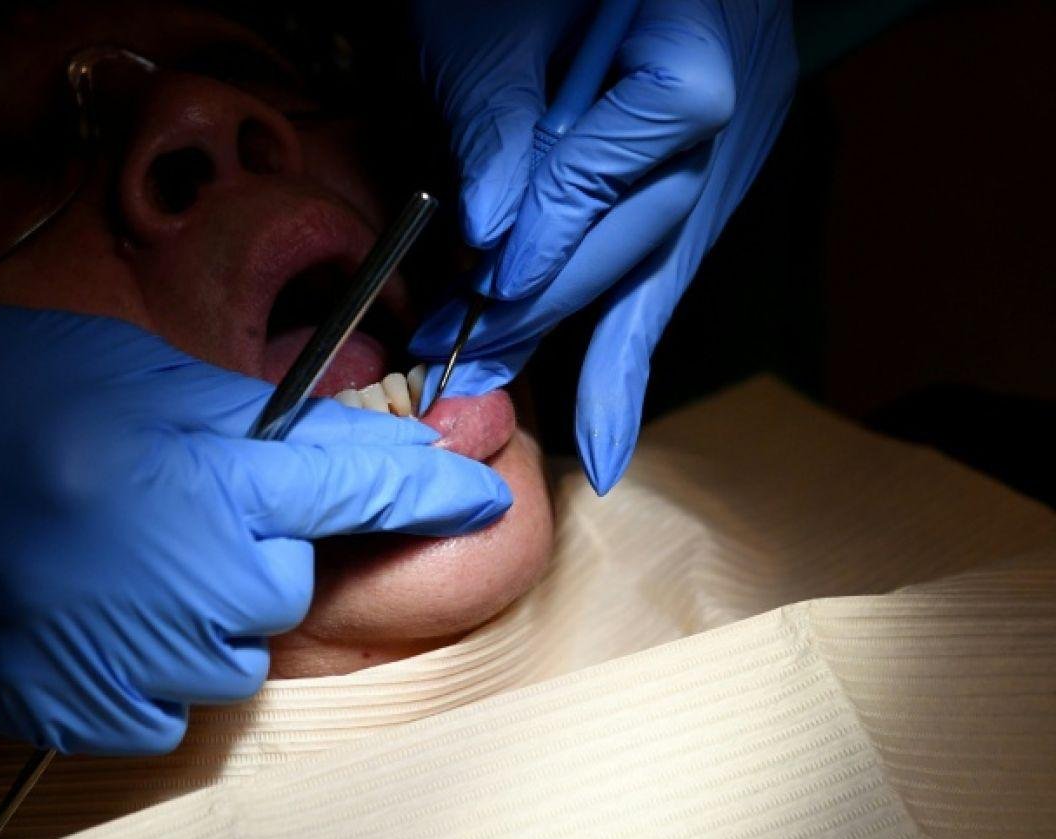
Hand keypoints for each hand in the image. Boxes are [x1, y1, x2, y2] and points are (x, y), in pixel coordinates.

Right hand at [0, 288, 510, 754]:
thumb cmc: (13, 392)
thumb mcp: (154, 379)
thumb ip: (265, 429)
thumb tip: (355, 456)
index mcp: (209, 481)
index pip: (360, 488)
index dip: (431, 490)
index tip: (482, 496)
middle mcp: (186, 580)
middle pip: (289, 584)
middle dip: (258, 548)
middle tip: (174, 504)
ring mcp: (132, 655)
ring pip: (231, 647)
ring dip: (201, 607)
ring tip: (116, 552)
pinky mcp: (84, 707)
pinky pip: (171, 700)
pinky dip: (153, 658)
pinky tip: (93, 603)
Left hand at [411, 0, 796, 492]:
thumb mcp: (496, 14)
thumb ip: (499, 116)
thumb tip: (491, 231)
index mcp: (696, 47)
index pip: (612, 171)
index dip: (544, 238)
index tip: (485, 292)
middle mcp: (734, 107)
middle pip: (640, 234)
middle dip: (546, 306)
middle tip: (468, 361)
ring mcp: (733, 141)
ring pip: (657, 263)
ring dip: (581, 339)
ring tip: (522, 401)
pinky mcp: (715, 166)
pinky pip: (669, 263)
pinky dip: (630, 341)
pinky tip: (608, 433)